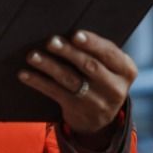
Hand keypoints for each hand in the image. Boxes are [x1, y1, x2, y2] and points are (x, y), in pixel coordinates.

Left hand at [18, 30, 137, 136]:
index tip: (75, 34)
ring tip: (33, 55)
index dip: (92, 43)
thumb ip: (98, 52)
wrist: (100, 119)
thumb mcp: (111, 68)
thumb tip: (67, 32)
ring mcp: (97, 102)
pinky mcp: (78, 111)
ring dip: (49, 66)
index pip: (109, 53)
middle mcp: (115, 88)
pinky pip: (55, 93)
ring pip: (70, 80)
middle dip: (68, 52)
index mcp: (126, 70)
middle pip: (89, 66)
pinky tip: (25, 74)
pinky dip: (38, 82)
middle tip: (51, 41)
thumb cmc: (102, 79)